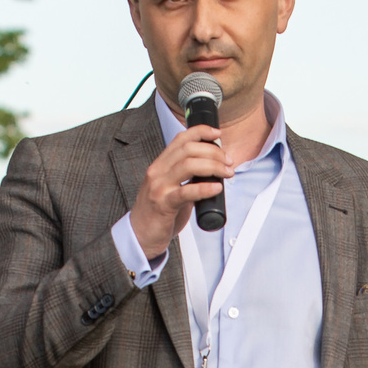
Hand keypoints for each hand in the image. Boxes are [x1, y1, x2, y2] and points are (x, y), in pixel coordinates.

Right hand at [128, 128, 228, 258]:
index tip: (217, 134)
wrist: (140, 235)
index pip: (180, 139)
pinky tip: (216, 188)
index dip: (201, 132)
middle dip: (213, 152)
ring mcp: (159, 187)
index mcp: (160, 165)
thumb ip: (186, 178)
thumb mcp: (170, 187)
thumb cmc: (157, 213)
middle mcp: (158, 172)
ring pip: (188, 165)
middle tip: (228, 162)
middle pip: (188, 150)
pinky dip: (204, 188)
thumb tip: (212, 171)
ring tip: (226, 173)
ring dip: (213, 166)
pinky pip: (186, 192)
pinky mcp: (163, 204)